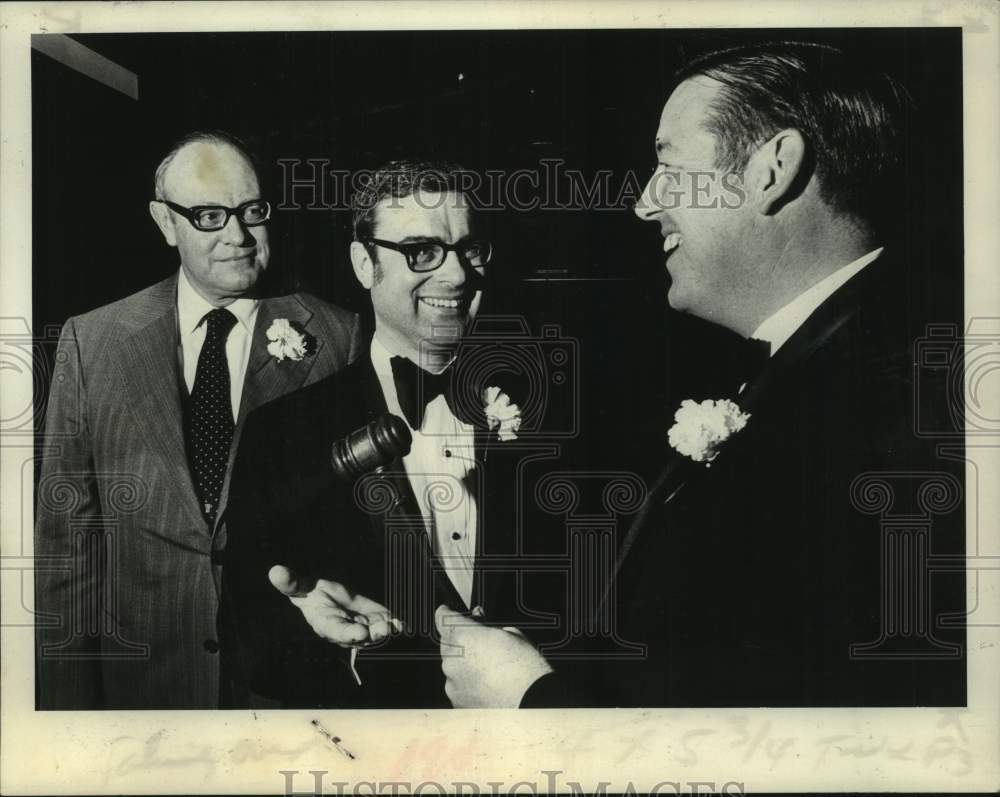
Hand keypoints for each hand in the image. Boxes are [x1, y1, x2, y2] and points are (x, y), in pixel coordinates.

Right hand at [269, 565, 401, 647]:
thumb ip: (291, 582)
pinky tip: (402, 624)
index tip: (358, 633)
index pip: (336, 631)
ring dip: (386, 632)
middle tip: (382, 630)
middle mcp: (345, 631)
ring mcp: (362, 628)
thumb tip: (275, 571)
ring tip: (394, 626)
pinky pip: (386, 626)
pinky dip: (395, 626)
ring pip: (376, 635)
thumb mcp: (302, 586)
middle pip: (360, 638)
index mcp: (325, 623)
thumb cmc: (313, 592)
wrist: (328, 595)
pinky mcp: (375, 621)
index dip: (347, 634)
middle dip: (372, 635)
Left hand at [435, 605, 552, 707]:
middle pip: (448, 643)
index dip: (446, 612)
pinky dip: (467, 684)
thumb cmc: (526, 669)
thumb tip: (481, 626)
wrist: (531, 703)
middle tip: (483, 645)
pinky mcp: (457, 701)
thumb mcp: (513, 634)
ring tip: (490, 670)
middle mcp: (452, 660)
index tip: (447, 611)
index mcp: (463, 636)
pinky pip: (457, 686)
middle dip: (462, 641)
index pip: (443, 617)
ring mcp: (452, 683)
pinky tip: (487, 685)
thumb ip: (489, 627)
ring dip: (464, 664)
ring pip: (452, 666)